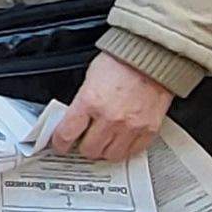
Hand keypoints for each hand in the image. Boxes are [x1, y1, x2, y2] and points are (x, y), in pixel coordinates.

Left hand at [42, 52, 176, 163]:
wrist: (152, 55)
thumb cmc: (122, 61)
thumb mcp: (91, 77)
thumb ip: (82, 102)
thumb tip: (74, 120)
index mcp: (90, 101)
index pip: (66, 135)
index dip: (60, 143)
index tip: (60, 145)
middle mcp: (110, 117)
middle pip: (89, 150)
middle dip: (84, 146)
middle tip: (85, 140)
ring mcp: (131, 126)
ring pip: (111, 155)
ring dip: (105, 150)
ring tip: (104, 140)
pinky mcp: (149, 129)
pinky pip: (132, 151)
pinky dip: (125, 148)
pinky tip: (121, 139)